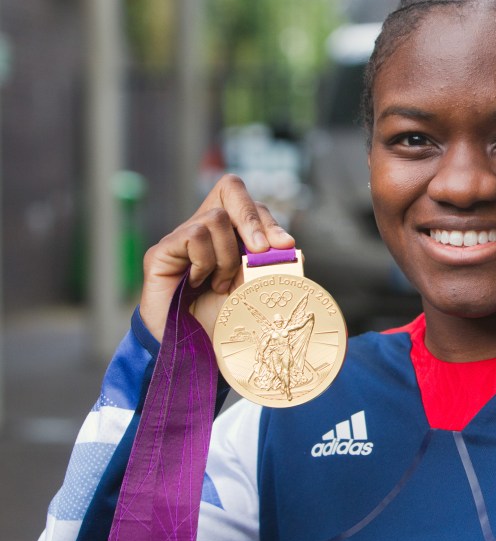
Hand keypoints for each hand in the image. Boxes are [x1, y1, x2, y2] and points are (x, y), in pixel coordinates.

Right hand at [139, 174, 295, 340]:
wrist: (192, 352)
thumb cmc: (224, 322)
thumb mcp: (257, 290)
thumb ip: (272, 265)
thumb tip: (289, 246)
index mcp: (230, 236)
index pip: (250, 204)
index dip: (269, 220)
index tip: (285, 247)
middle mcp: (204, 229)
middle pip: (231, 188)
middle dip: (253, 219)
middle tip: (262, 251)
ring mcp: (181, 237)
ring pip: (216, 218)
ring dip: (228, 256)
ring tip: (220, 284)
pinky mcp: (161, 250)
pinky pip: (194, 234)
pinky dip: (206, 260)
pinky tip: (198, 282)